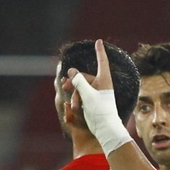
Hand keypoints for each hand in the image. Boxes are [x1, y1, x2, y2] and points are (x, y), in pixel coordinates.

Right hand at [62, 39, 132, 153]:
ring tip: (73, 104)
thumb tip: (72, 71)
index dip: (99, 51)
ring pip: (81, 87)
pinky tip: (73, 107)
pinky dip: (77, 99)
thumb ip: (79, 81)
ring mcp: (96, 93)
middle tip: (64, 85)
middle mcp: (101, 84)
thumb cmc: (100, 110)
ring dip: (74, 94)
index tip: (99, 41)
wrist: (105, 128)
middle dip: (74, 82)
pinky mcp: (92, 101)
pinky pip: (81, 95)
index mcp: (104, 80)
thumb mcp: (87, 94)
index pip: (101, 62)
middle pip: (84, 77)